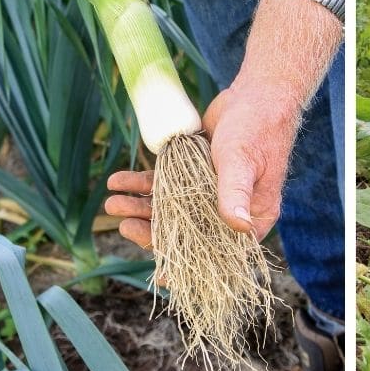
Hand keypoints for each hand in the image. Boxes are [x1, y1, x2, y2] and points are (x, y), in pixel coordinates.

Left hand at [105, 80, 302, 248]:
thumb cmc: (258, 129)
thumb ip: (236, 194)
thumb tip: (239, 227)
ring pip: (170, 208)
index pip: (218, 251)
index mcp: (250, 217)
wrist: (257, 95)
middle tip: (123, 226)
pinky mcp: (194, 171)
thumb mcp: (243, 162)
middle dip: (151, 230)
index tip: (161, 276)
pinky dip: (141, 184)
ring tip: (111, 203)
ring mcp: (208, 191)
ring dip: (139, 207)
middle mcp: (228, 209)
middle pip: (186, 232)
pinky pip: (164, 184)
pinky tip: (118, 180)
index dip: (190, 264)